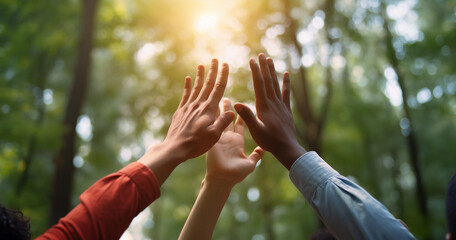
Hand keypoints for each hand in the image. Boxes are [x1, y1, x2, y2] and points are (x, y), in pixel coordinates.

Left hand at [139, 60, 233, 184]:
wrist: (175, 148)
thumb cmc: (196, 144)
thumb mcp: (214, 136)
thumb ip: (223, 122)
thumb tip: (231, 111)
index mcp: (209, 109)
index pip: (218, 88)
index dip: (222, 75)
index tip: (225, 64)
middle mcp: (199, 105)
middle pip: (207, 84)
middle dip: (212, 71)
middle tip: (215, 59)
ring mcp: (188, 107)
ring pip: (196, 87)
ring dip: (200, 75)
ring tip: (202, 65)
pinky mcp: (181, 111)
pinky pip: (185, 95)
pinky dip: (187, 86)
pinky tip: (188, 79)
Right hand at [206, 99, 263, 185]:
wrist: (223, 179)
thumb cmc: (236, 174)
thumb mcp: (249, 164)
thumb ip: (256, 156)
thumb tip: (263, 150)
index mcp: (237, 142)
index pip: (240, 125)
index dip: (241, 115)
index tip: (242, 105)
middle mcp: (228, 138)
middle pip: (228, 120)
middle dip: (227, 109)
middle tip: (226, 98)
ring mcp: (219, 138)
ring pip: (219, 120)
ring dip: (218, 110)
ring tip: (217, 98)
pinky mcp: (212, 139)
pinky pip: (212, 125)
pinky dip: (211, 116)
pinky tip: (209, 106)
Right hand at [234, 53, 305, 168]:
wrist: (287, 148)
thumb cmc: (269, 141)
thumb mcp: (255, 130)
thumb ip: (247, 117)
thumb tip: (237, 104)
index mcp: (264, 106)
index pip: (259, 84)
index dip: (256, 71)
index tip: (252, 60)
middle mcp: (273, 103)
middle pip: (268, 81)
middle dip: (264, 67)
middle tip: (261, 55)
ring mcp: (281, 105)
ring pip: (276, 84)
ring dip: (273, 71)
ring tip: (270, 60)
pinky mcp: (286, 110)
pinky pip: (286, 93)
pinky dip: (286, 83)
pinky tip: (286, 74)